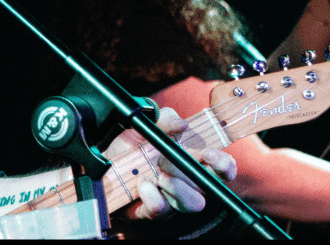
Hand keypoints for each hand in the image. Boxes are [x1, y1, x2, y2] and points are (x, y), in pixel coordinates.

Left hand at [105, 108, 236, 219]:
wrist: (104, 163)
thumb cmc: (131, 145)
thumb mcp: (145, 124)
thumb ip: (165, 118)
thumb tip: (182, 124)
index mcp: (190, 161)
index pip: (221, 168)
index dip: (224, 164)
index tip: (211, 154)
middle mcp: (186, 182)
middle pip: (208, 188)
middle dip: (192, 175)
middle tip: (166, 162)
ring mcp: (172, 199)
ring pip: (192, 204)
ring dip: (176, 187)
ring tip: (156, 174)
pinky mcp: (154, 211)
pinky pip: (162, 210)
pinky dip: (152, 196)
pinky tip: (141, 184)